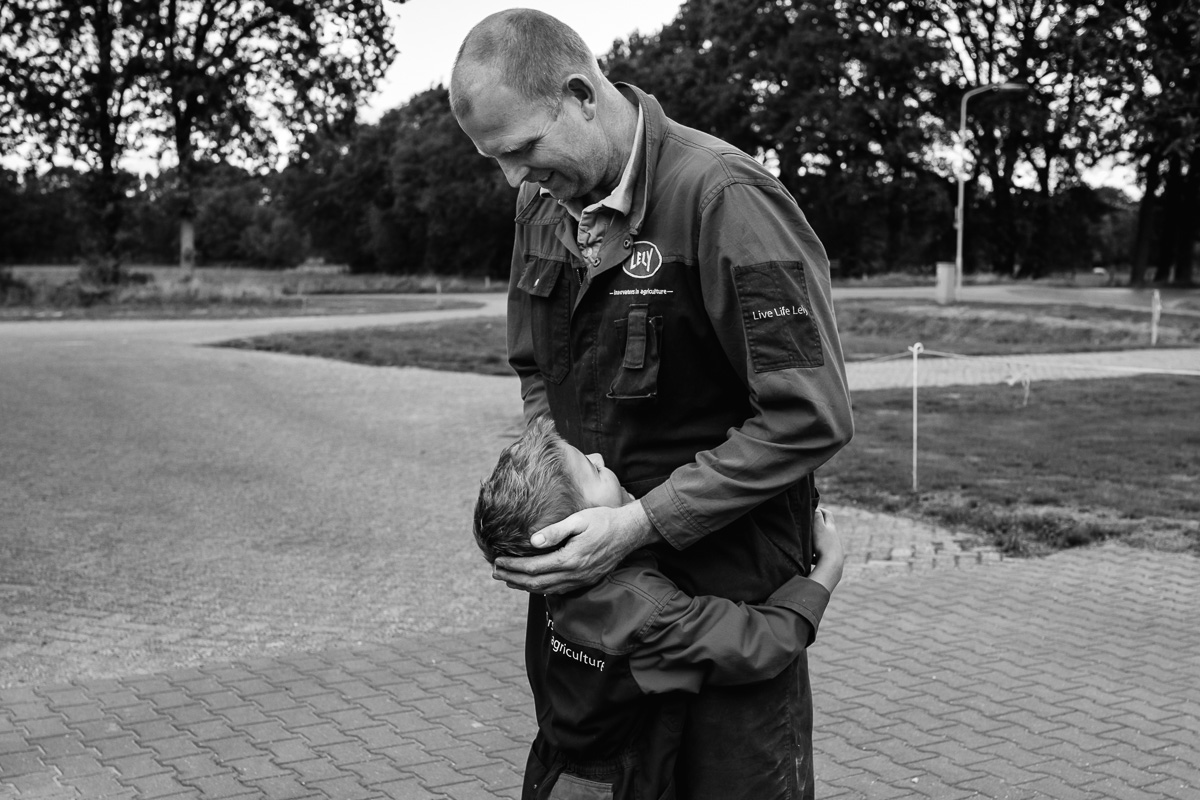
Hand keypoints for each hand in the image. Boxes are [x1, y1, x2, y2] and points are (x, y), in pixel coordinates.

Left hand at [492, 501, 660, 594]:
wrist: (630, 532)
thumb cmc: (604, 520)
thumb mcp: (579, 519)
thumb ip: (556, 531)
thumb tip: (532, 541)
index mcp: (570, 558)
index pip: (533, 567)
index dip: (513, 566)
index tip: (497, 561)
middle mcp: (574, 574)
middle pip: (535, 583)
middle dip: (513, 578)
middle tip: (495, 572)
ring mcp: (580, 580)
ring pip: (546, 590)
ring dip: (524, 586)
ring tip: (507, 579)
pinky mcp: (585, 580)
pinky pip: (558, 590)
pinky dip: (540, 589)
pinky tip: (532, 584)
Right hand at [809, 507, 844, 592]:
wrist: (832, 566)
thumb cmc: (824, 545)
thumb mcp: (818, 527)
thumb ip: (816, 516)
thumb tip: (815, 507)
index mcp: (831, 527)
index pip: (827, 514)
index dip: (820, 510)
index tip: (811, 510)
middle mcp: (834, 537)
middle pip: (827, 528)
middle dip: (817, 526)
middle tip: (808, 525)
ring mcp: (834, 547)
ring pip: (824, 541)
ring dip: (816, 540)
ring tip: (807, 543)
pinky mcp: (831, 558)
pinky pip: (822, 554)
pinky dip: (816, 554)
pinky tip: (810, 558)